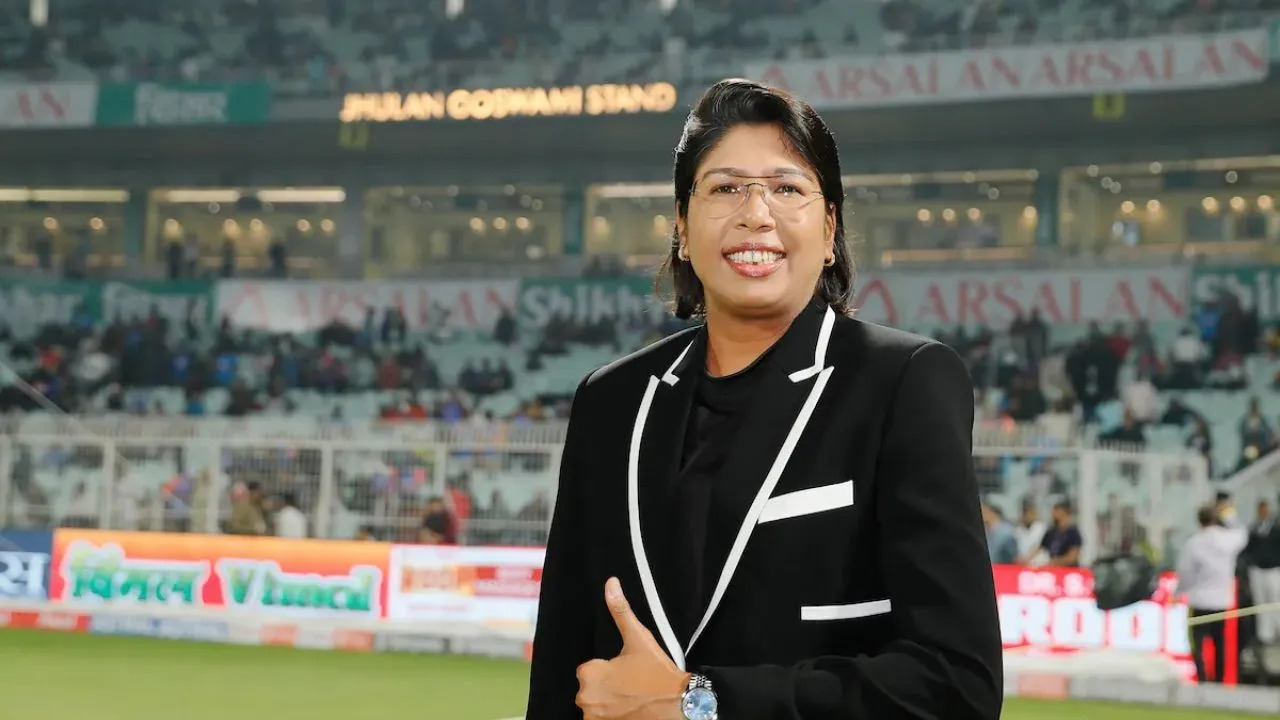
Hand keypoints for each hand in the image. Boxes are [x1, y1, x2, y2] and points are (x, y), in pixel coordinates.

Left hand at [576, 577, 691, 719]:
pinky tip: (631, 711)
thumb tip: (611, 583)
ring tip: (633, 700)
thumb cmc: (658, 673)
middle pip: (591, 691)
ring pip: (596, 708)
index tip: (627, 673)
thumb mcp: (639, 639)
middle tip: (632, 687)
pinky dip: (613, 718)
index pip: (589, 671)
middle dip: (607, 690)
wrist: (679, 705)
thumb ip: (621, 611)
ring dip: (609, 705)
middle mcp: (585, 699)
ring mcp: (595, 719)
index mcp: (589, 674)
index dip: (608, 671)